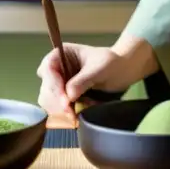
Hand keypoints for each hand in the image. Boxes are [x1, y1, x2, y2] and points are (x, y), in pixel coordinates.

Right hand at [36, 35, 159, 120]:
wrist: (123, 72)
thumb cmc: (112, 63)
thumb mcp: (100, 68)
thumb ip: (83, 80)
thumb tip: (69, 95)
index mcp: (60, 54)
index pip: (48, 69)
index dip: (54, 86)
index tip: (66, 101)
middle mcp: (55, 69)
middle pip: (46, 88)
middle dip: (58, 102)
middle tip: (73, 113)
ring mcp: (58, 84)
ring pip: (49, 101)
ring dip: (63, 110)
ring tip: (82, 111)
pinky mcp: (63, 98)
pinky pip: (57, 109)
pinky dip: (67, 114)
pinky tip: (80, 113)